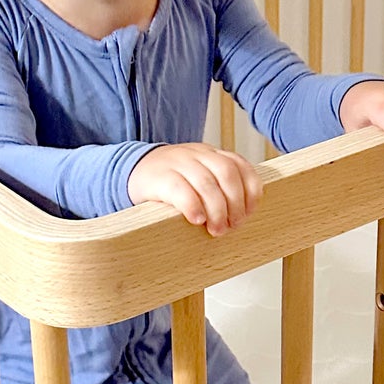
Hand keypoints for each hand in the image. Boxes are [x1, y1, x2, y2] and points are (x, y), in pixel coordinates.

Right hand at [128, 143, 262, 234]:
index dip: (250, 189)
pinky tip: (197, 220)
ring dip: (217, 210)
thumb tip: (243, 216)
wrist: (133, 172)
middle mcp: (197, 154)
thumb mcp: (199, 178)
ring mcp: (177, 163)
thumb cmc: (171, 183)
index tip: (250, 211)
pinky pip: (180, 190)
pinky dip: (193, 206)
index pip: (240, 164)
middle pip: (226, 173)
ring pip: (206, 183)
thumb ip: (220, 189)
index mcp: (210, 154)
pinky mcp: (159, 177)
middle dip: (235, 203)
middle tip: (233, 225)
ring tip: (217, 229)